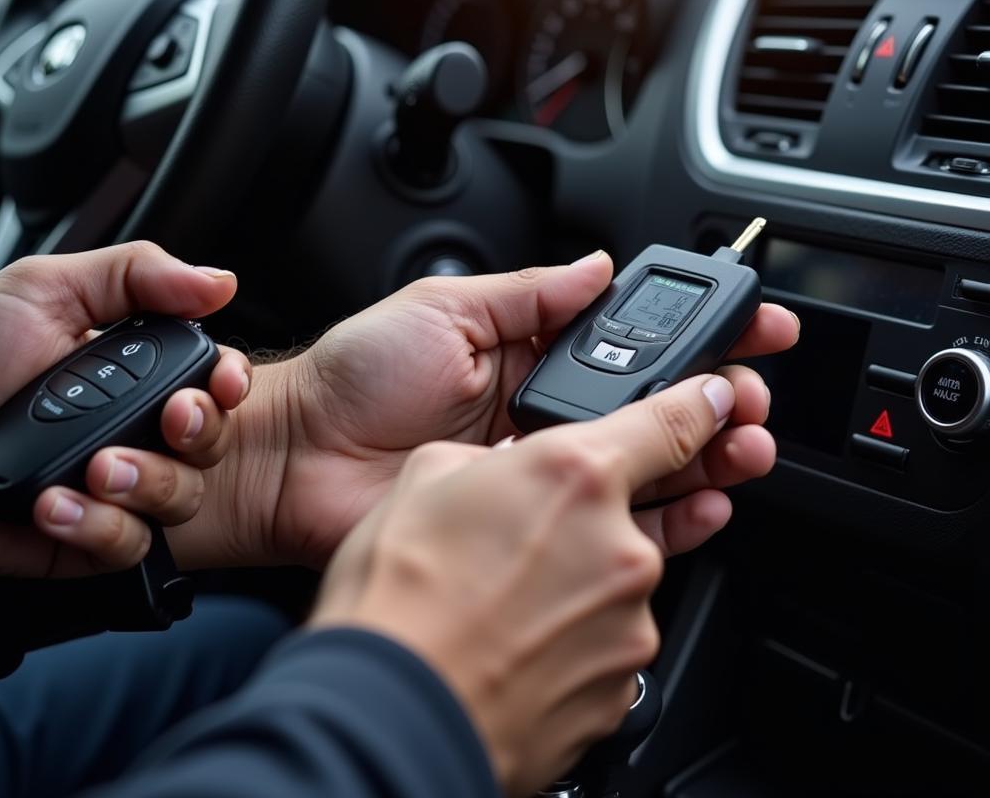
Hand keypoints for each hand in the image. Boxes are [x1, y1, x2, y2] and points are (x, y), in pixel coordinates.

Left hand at [0, 242, 251, 577]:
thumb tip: (220, 282)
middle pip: (211, 444)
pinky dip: (100, 527)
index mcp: (136, 372)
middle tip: (170, 419)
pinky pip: (128, 546)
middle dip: (201, 433)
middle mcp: (134, 430)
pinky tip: (53, 504)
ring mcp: (112, 488)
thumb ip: (139, 274)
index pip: (212, 382)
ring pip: (182, 500)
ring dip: (148, 483)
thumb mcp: (46, 289)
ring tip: (95, 468)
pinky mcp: (82, 540)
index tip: (223, 380)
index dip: (230, 383)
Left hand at [175, 253, 796, 568]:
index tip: (748, 326)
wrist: (293, 458)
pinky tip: (701, 500)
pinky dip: (664, 515)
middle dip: (716, 398)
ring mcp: (538, 471)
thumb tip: (597, 266)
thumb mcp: (445, 307)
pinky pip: (609, 522)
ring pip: (644, 465)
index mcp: (527, 354)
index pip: (631, 342)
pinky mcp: (526, 524)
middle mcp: (542, 413)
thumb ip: (529, 294)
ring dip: (706, 453)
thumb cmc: (353, 377)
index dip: (694, 335)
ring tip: (746, 443)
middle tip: (754, 394)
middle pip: (652, 408)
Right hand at [311, 373, 746, 795]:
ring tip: (498, 604)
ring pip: (612, 585)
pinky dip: (569, 640)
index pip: (671, 422)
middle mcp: (620, 547)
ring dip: (571, 585)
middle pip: (629, 516)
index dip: (701, 404)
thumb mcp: (426, 477)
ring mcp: (627, 623)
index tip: (721, 399)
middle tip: (516, 546)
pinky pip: (605, 645)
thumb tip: (502, 466)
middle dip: (582, 523)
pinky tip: (512, 643)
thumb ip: (489, 458)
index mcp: (576, 476)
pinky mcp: (621, 689)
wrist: (389, 712)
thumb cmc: (399, 596)